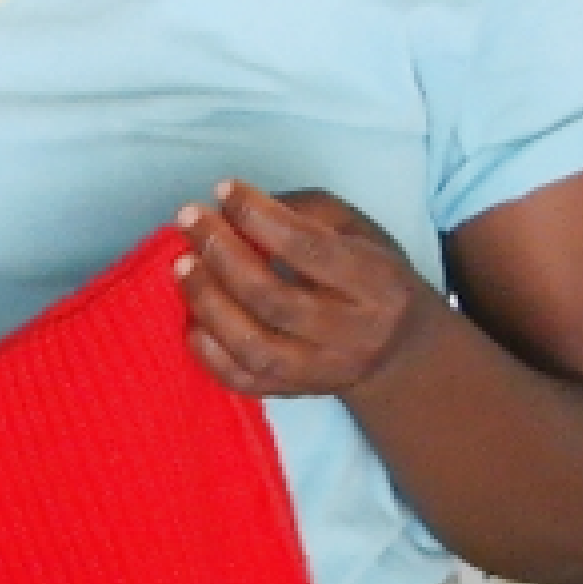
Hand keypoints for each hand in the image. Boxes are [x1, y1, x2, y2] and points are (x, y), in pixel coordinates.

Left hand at [182, 182, 442, 401]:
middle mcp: (353, 333)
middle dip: (221, 254)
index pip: (309, 249)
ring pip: (254, 345)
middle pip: (273, 298)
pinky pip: (243, 380)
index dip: (259, 217)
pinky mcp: (295, 393)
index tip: (224, 190)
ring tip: (181, 264)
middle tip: (189, 219)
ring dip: (207, 301)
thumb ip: (308, 213)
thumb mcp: (361, 233)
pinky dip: (208, 352)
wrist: (401, 352)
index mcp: (378, 285)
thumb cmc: (372, 278)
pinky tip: (192, 319)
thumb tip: (240, 207)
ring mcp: (322, 370)